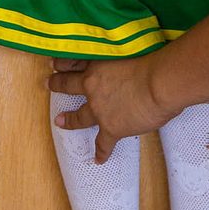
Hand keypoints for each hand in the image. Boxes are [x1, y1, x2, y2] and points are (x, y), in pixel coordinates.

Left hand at [49, 56, 178, 163]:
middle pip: (69, 84)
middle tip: (49, 83)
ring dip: (69, 119)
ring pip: (79, 116)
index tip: (54, 62)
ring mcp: (99, 110)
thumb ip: (123, 58)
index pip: (75, 61)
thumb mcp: (131, 50)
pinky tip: (98, 159)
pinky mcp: (110, 129)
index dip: (63, 62)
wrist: (159, 84)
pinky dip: (101, 152)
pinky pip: (103, 144)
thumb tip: (130, 63)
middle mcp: (93, 86)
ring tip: (59, 121)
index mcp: (98, 64)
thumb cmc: (152, 62)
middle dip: (58, 84)